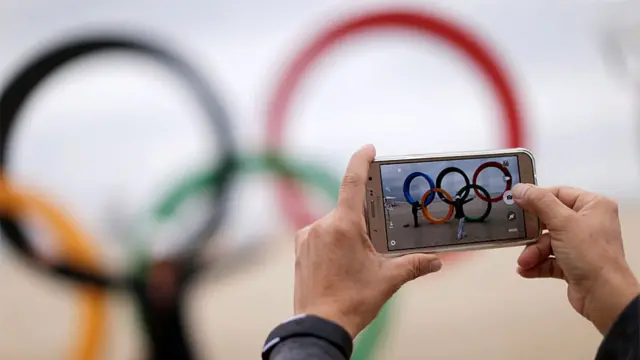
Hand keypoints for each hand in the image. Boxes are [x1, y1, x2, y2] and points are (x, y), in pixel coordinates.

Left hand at [293, 144, 442, 337]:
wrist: (319, 325)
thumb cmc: (352, 301)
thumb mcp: (388, 280)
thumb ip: (414, 265)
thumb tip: (436, 261)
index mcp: (344, 225)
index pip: (352, 181)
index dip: (361, 160)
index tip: (369, 149)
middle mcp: (322, 225)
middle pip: (348, 209)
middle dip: (365, 219)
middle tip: (378, 238)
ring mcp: (307, 236)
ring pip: (334, 224)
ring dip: (349, 233)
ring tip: (359, 261)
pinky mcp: (299, 249)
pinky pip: (321, 235)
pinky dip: (334, 241)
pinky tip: (342, 263)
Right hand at [512, 184, 639, 333]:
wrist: (603, 296)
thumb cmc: (591, 256)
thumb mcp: (563, 222)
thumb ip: (539, 202)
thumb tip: (520, 189)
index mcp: (593, 206)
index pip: (559, 193)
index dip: (537, 199)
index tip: (517, 203)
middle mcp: (588, 223)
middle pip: (549, 219)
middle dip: (532, 232)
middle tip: (517, 234)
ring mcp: (581, 244)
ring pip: (547, 241)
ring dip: (533, 252)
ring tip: (524, 261)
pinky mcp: (573, 263)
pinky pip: (549, 259)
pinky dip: (537, 263)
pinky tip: (526, 269)